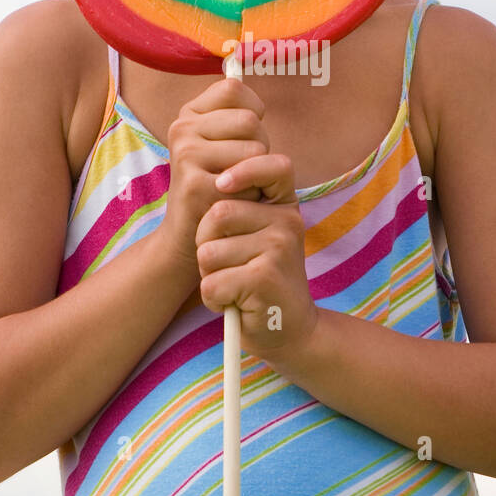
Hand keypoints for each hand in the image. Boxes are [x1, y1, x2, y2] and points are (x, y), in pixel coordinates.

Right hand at [160, 74, 268, 271]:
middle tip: (242, 173)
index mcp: (189, 114)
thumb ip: (236, 111)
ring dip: (257, 172)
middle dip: (259, 148)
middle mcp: (182, 128)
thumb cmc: (221, 189)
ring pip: (253, 146)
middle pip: (249, 120)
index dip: (253, 112)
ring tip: (239, 188)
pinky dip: (252, 190)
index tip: (244, 138)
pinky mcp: (194, 181)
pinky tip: (234, 201)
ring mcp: (185, 153)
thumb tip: (239, 55)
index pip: (234, 89)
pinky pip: (248, 172)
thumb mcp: (227, 146)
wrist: (192, 239)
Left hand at [195, 149, 319, 358]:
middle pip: (217, 214)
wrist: (289, 329)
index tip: (222, 184)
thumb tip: (210, 176)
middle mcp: (288, 223)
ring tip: (233, 285)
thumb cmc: (261, 278)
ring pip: (208, 252)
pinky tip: (235, 304)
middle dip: (205, 244)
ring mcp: (279, 249)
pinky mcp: (264, 279)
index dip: (244, 170)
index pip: (275, 166)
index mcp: (286, 207)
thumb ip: (241, 207)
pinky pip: (211, 282)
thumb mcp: (260, 235)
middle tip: (226, 265)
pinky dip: (213, 299)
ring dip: (209, 276)